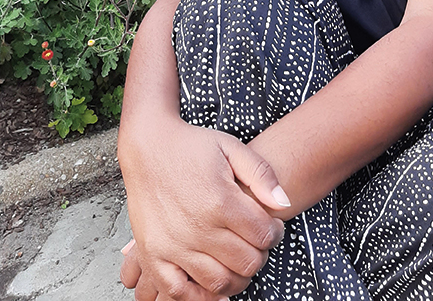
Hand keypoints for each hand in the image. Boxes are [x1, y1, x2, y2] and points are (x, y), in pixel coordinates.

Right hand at [119, 117, 287, 299]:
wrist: (148, 146)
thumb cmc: (191, 146)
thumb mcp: (231, 147)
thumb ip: (262, 174)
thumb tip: (284, 203)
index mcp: (220, 200)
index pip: (264, 235)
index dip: (275, 233)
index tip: (271, 226)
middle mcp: (197, 228)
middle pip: (247, 263)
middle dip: (260, 254)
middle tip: (255, 242)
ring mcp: (174, 245)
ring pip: (220, 283)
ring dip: (237, 277)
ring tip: (237, 259)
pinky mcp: (154, 254)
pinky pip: (179, 293)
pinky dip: (200, 298)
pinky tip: (213, 288)